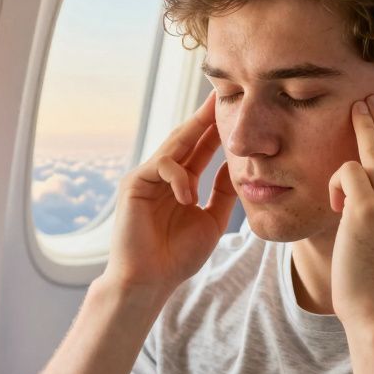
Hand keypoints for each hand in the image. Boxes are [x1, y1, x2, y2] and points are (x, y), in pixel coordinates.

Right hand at [103, 92, 237, 297]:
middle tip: (223, 93)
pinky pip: (162, 165)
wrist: (150, 281)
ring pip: (174, 145)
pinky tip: (187, 199)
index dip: (216, 128)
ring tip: (217, 127)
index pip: (200, 147)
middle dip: (205, 116)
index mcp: (181, 182)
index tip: (236, 108)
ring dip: (196, 136)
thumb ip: (223, 193)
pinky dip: (179, 179)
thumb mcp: (212, 220)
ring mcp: (146, 178)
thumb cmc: (177, 257)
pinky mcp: (134, 184)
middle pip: (186, 137)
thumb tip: (239, 165)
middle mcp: (163, 175)